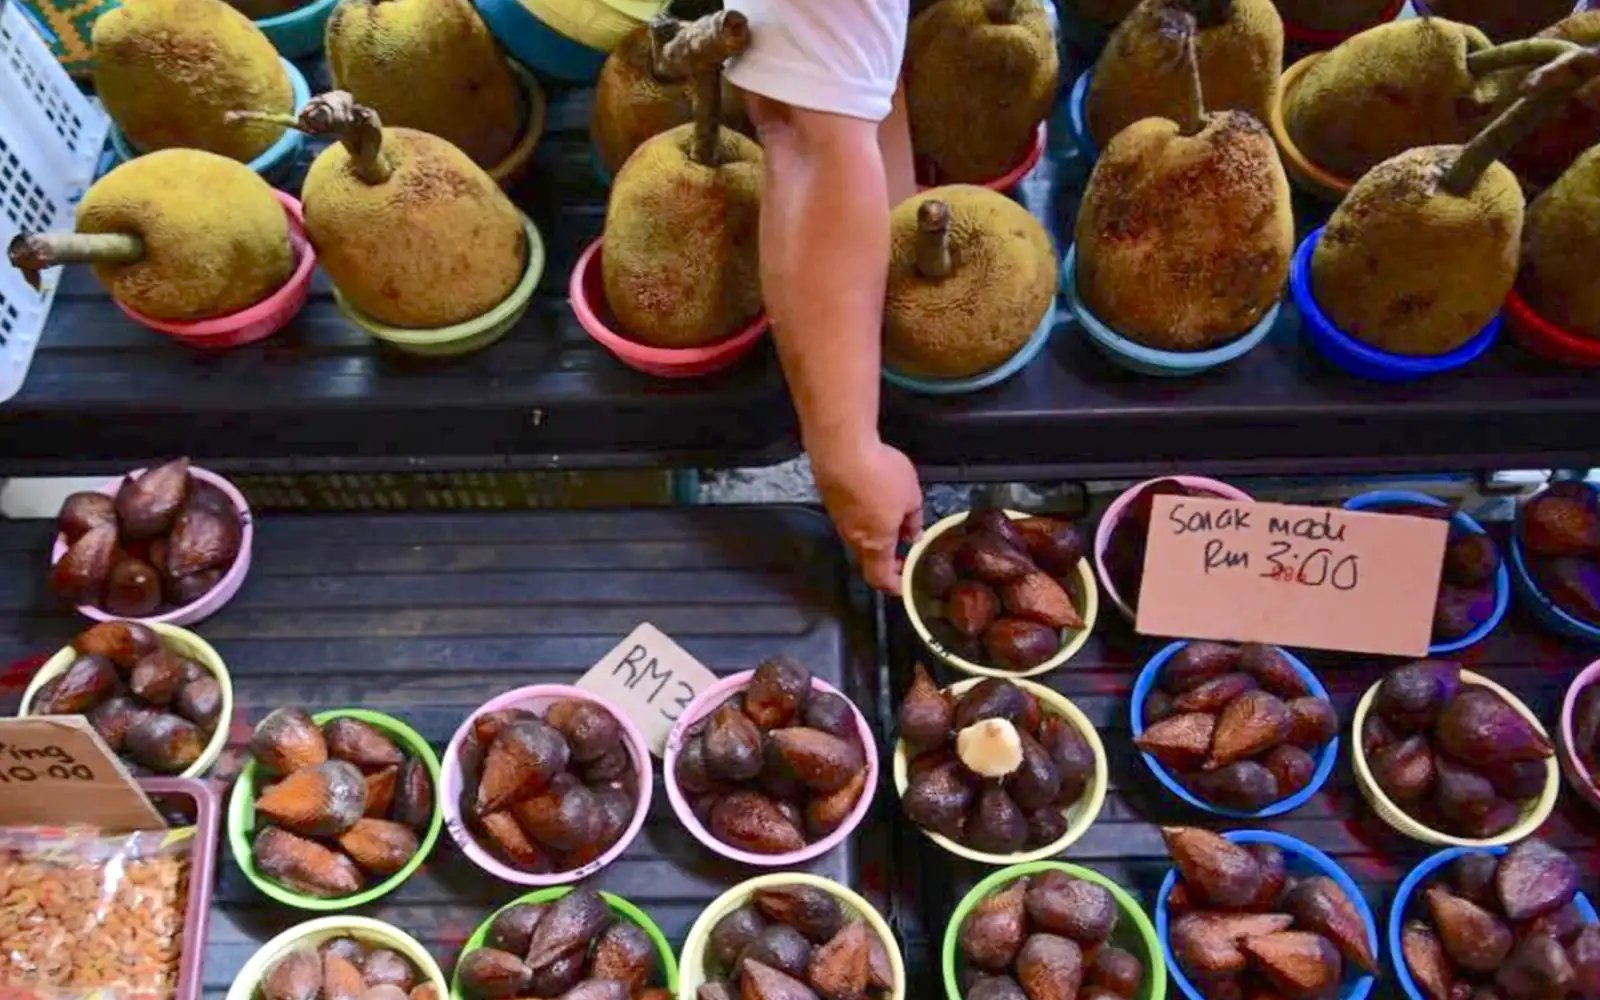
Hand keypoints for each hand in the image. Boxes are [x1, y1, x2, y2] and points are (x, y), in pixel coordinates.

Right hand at [811, 438, 923, 593]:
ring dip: (876, 538)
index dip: (895, 586)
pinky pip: (851, 518)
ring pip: (859, 539)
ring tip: (894, 525)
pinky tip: (875, 501)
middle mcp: (853, 537)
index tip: (906, 585)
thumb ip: (914, 520)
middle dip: (887, 563)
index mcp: (875, 543)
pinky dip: (865, 518)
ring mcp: (839, 519)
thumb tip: (914, 534)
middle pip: (869, 561)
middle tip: (903, 557)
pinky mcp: (832, 500)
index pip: (881, 579)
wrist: (841, 448)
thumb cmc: (877, 473)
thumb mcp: (911, 497)